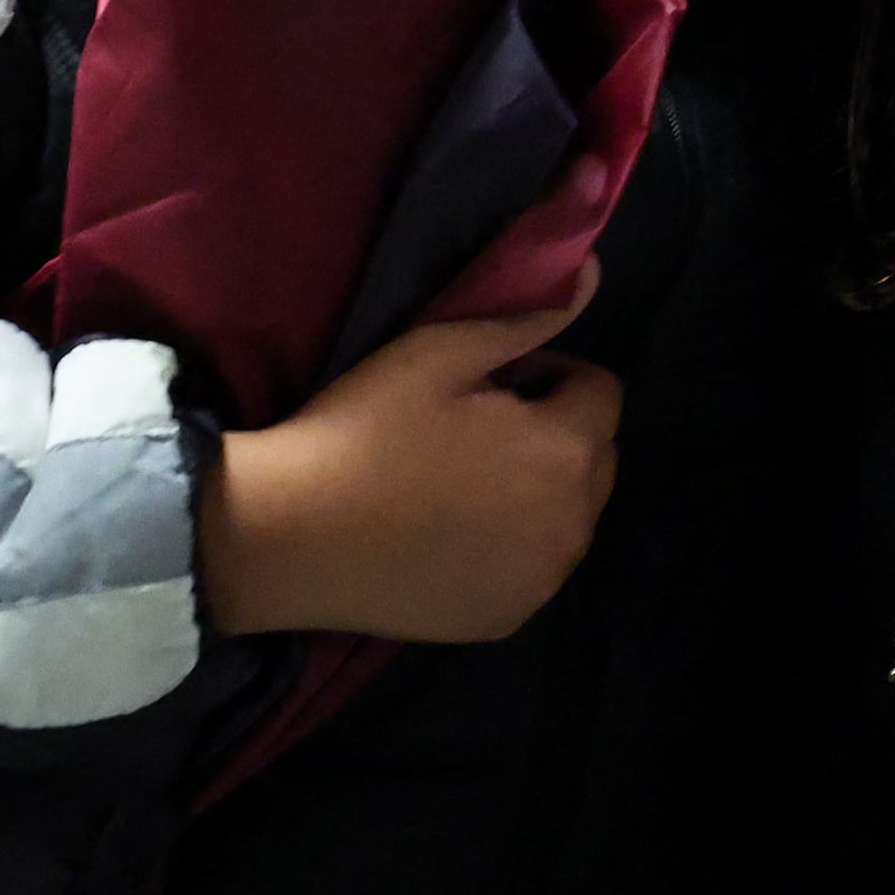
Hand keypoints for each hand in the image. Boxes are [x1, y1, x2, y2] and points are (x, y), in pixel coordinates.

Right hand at [198, 277, 620, 643]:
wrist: (291, 538)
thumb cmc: (363, 431)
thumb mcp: (438, 353)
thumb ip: (525, 320)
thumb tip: (591, 276)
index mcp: (564, 450)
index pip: (602, 394)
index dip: (550, 377)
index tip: (490, 385)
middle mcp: (573, 523)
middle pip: (597, 460)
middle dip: (556, 435)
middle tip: (474, 432)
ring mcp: (543, 580)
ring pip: (570, 518)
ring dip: (540, 493)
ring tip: (460, 486)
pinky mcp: (508, 618)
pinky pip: (535, 568)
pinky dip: (512, 549)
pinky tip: (448, 538)